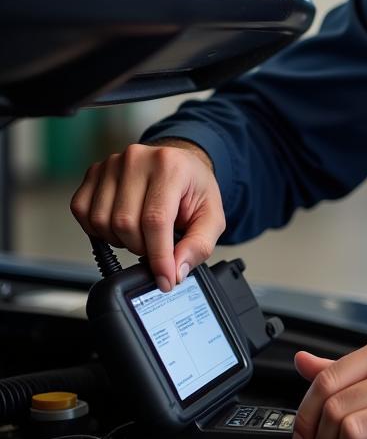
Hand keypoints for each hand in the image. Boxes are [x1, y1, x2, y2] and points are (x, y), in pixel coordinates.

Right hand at [70, 140, 224, 292]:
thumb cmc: (193, 187)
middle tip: (156, 244)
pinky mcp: (93, 172)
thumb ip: (199, 245)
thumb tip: (177, 270)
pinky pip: (82, 212)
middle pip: (125, 223)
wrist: (180, 165)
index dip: (159, 256)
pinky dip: (99, 229)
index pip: (156, 219)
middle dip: (141, 247)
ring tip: (140, 232)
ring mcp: (112, 164)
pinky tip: (119, 226)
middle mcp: (137, 159)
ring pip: (102, 221)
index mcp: (171, 166)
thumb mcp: (211, 216)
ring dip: (120, 239)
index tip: (164, 279)